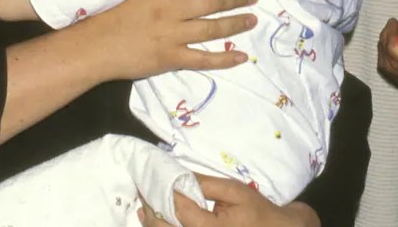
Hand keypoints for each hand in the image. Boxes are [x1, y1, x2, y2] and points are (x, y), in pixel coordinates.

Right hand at [85, 0, 258, 82]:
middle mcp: (168, 10)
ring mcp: (171, 36)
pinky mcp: (171, 58)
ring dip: (235, 23)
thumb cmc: (112, 19)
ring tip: (252, 19)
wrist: (95, 49)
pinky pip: (203, 59)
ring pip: (212, 28)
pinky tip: (241, 56)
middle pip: (209, 0)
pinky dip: (224, 58)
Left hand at [138, 176, 317, 226]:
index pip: (178, 211)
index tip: (149, 178)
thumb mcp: (233, 190)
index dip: (162, 194)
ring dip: (153, 221)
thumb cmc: (256, 210)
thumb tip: (180, 175)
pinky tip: (153, 219)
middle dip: (151, 210)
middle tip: (141, 190)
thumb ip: (206, 184)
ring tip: (143, 204)